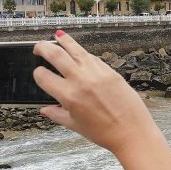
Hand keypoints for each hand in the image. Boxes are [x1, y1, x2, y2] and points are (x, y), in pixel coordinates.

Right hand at [33, 31, 161, 157]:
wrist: (132, 132)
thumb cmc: (105, 133)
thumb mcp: (75, 125)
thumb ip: (57, 115)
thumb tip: (44, 110)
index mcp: (69, 96)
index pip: (43, 76)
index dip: (37, 74)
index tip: (39, 74)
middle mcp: (81, 81)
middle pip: (55, 55)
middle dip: (43, 48)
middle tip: (38, 48)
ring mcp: (96, 73)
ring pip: (75, 49)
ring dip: (63, 41)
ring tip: (57, 36)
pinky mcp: (110, 71)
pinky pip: (92, 57)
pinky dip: (82, 53)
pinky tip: (79, 52)